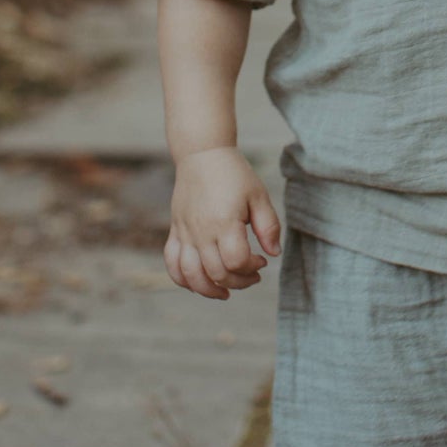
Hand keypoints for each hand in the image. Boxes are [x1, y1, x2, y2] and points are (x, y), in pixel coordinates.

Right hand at [164, 146, 281, 300]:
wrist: (202, 154)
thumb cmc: (234, 174)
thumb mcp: (258, 195)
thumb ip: (269, 226)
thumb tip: (274, 255)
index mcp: (224, 222)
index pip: (236, 262)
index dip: (252, 268)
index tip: (261, 260)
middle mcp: (201, 231)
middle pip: (216, 273)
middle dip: (238, 281)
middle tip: (252, 274)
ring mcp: (185, 233)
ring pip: (191, 275)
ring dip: (209, 290)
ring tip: (226, 292)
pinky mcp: (175, 231)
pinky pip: (172, 264)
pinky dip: (183, 280)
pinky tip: (200, 282)